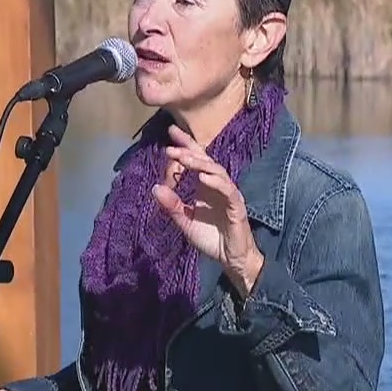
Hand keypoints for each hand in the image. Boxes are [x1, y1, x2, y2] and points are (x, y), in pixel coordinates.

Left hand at [153, 125, 264, 295]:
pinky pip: (227, 190)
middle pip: (205, 160)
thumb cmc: (211, 238)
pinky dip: (215, 182)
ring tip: (183, 158)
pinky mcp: (236, 205)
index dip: (186, 145)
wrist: (231, 258)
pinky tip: (202, 178)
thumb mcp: (185, 222)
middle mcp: (217, 186)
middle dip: (189, 150)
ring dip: (199, 163)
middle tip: (171, 144)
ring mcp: (228, 194)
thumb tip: (154, 188)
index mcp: (205, 186)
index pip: (196, 160)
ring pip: (216, 171)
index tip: (171, 132)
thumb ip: (172, 206)